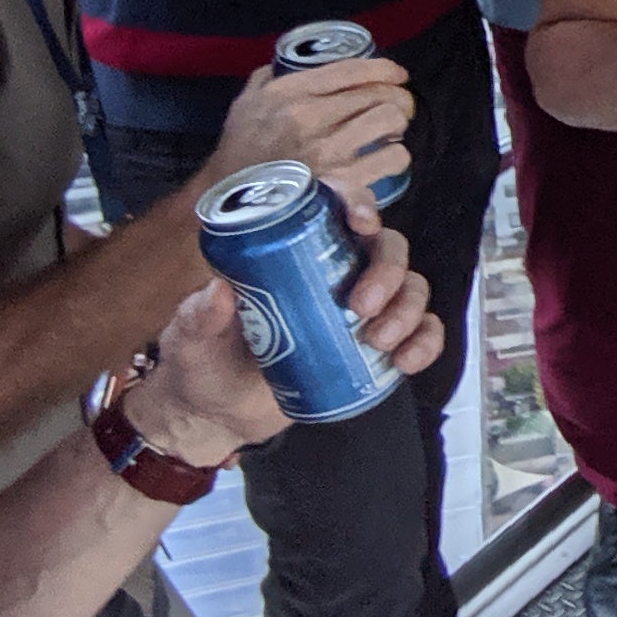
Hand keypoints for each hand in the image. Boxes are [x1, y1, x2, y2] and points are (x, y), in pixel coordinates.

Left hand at [126, 202, 440, 462]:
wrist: (219, 414)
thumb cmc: (204, 362)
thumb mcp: (191, 339)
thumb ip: (198, 317)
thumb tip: (218, 292)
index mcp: (294, 250)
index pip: (336, 207)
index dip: (358, 201)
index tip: (361, 222)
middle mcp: (337, 270)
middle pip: (386, 247)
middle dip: (387, 271)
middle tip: (360, 306)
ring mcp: (362, 307)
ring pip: (410, 286)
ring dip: (407, 308)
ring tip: (378, 341)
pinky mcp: (376, 345)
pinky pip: (420, 332)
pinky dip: (425, 341)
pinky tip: (406, 362)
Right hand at [199, 60, 414, 197]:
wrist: (230, 205)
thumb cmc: (239, 152)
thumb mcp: (246, 103)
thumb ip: (269, 78)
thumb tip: (295, 62)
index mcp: (289, 92)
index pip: (351, 69)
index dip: (384, 68)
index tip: (398, 75)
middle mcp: (311, 116)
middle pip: (378, 94)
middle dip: (398, 98)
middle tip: (398, 106)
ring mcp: (328, 150)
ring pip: (390, 120)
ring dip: (396, 126)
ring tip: (390, 133)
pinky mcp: (343, 181)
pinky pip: (390, 158)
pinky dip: (394, 158)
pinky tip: (385, 160)